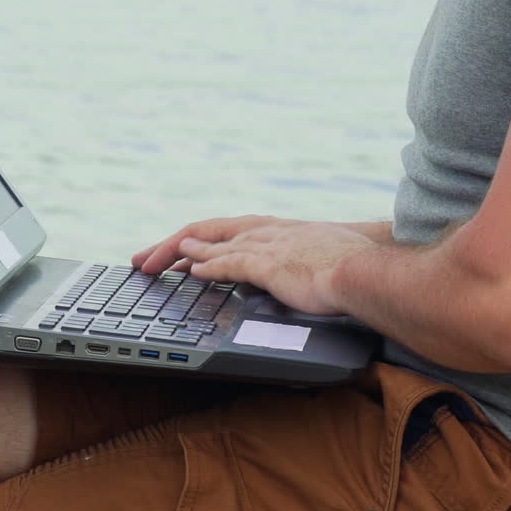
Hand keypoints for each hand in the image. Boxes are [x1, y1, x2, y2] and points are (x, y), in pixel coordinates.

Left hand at [132, 214, 374, 314]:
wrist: (367, 270)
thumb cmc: (349, 269)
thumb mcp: (314, 259)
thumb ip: (292, 266)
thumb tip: (288, 279)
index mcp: (274, 231)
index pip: (222, 231)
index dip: (192, 242)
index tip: (171, 254)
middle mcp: (265, 232)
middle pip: (206, 231)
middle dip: (171, 245)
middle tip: (142, 259)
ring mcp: (268, 245)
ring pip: (212, 243)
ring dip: (178, 253)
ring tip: (152, 264)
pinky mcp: (272, 264)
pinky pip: (232, 262)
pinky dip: (209, 263)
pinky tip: (191, 270)